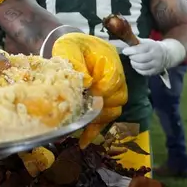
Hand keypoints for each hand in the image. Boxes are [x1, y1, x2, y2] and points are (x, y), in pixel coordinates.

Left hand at [52, 33, 127, 147]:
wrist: (74, 47)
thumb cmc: (71, 45)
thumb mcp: (69, 47)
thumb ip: (75, 60)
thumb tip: (86, 81)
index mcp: (109, 60)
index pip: (113, 78)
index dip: (103, 88)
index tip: (90, 92)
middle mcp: (115, 77)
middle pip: (118, 98)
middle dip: (101, 108)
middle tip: (83, 113)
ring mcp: (112, 90)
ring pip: (113, 110)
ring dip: (98, 119)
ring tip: (81, 127)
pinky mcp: (104, 101)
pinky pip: (104, 117)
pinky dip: (94, 129)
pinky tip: (83, 141)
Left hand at [123, 38, 184, 75]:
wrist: (167, 55)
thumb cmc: (152, 47)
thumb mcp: (146, 42)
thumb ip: (137, 41)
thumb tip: (126, 39)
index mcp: (153, 47)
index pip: (141, 49)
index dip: (131, 51)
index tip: (125, 51)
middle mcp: (156, 56)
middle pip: (141, 59)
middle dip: (132, 57)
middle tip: (130, 56)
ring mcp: (156, 65)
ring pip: (141, 66)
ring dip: (134, 63)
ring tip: (133, 60)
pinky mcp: (155, 72)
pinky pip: (143, 72)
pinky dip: (137, 69)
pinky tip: (137, 65)